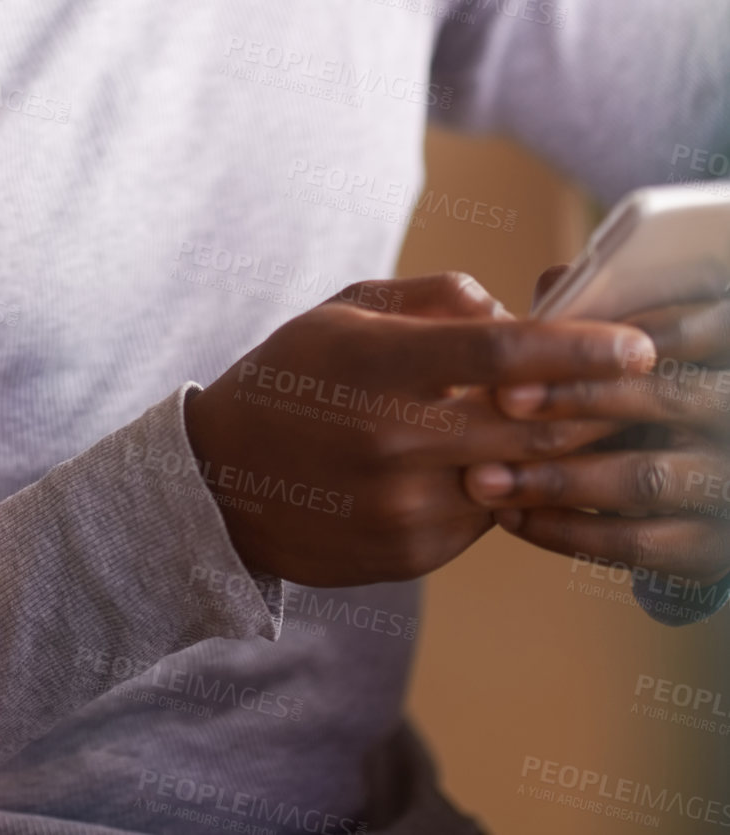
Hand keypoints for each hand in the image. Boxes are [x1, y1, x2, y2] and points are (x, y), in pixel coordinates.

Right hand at [183, 271, 653, 587]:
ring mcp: (404, 506)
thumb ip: (432, 299)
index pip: (501, 354)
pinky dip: (498, 485)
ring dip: (543, 448)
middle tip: (623, 386)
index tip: (634, 345)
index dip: (578, 348)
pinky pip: (486, 516)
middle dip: (588, 405)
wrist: (220, 483)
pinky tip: (473, 462)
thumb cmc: (290, 378)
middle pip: (530, 425)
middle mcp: (393, 439)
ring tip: (540, 419)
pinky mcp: (411, 555)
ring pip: (517, 476)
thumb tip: (507, 312)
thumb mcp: (344, 310)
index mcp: (376, 365)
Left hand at [465, 267, 729, 588]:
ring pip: (643, 478)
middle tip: (501, 404)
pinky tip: (512, 517)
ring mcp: (724, 481)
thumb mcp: (620, 346)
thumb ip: (592, 316)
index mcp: (720, 347)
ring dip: (557, 479)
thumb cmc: (627, 391)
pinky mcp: (707, 546)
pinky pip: (637, 543)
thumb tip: (554, 286)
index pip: (675, 334)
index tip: (528, 349)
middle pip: (659, 402)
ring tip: (485, 478)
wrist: (675, 482)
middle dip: (572, 404)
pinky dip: (568, 532)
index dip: (603, 344)